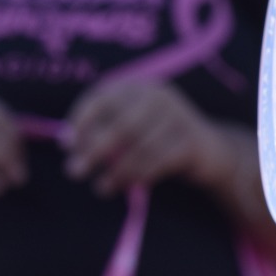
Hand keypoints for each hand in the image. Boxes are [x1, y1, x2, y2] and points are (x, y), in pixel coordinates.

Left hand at [63, 79, 223, 195]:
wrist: (207, 149)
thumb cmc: (156, 138)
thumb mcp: (129, 126)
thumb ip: (101, 130)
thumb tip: (68, 143)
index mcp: (136, 87)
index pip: (101, 98)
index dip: (81, 122)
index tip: (67, 146)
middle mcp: (158, 95)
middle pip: (121, 124)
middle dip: (94, 151)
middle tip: (74, 172)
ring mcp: (179, 116)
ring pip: (140, 148)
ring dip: (116, 171)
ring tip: (101, 188)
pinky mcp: (192, 140)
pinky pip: (159, 161)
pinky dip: (139, 176)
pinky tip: (128, 186)